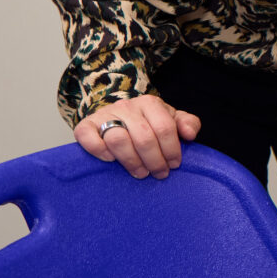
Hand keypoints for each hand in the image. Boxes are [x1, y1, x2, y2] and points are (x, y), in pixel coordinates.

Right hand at [74, 95, 200, 179]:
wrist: (117, 116)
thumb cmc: (148, 122)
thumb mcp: (171, 119)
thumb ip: (188, 123)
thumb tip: (190, 134)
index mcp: (150, 103)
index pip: (164, 128)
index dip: (171, 150)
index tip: (174, 165)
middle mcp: (127, 107)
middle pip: (143, 137)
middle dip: (155, 160)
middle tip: (159, 174)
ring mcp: (105, 115)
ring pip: (119, 140)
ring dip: (131, 161)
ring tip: (141, 173)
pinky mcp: (85, 125)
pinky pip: (88, 137)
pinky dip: (99, 150)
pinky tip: (110, 160)